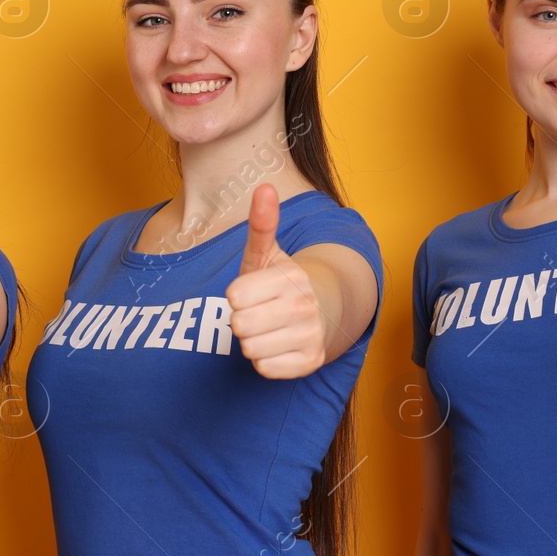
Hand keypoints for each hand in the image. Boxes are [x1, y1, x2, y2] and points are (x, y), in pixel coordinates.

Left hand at [226, 184, 326, 378]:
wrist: (323, 312)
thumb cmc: (282, 283)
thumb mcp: (268, 254)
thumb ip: (262, 224)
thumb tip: (265, 186)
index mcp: (291, 277)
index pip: (233, 297)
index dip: (237, 296)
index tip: (252, 292)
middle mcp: (305, 305)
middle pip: (239, 325)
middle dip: (242, 320)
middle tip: (259, 312)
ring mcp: (310, 335)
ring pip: (249, 349)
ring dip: (252, 341)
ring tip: (268, 328)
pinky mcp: (311, 361)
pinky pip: (264, 368)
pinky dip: (265, 360)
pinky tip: (278, 345)